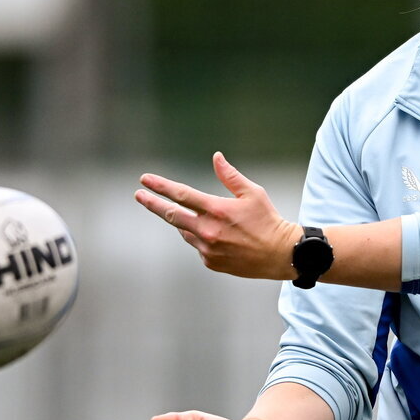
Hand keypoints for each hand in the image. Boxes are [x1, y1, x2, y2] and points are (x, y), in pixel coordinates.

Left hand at [135, 152, 300, 279]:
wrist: (280, 255)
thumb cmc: (268, 221)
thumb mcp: (253, 193)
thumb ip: (230, 176)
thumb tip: (216, 157)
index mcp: (216, 210)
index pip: (181, 194)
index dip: (160, 186)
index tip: (144, 180)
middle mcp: (208, 230)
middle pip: (170, 215)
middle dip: (153, 204)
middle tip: (139, 195)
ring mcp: (207, 248)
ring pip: (184, 231)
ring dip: (183, 221)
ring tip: (195, 216)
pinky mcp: (210, 262)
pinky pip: (198, 246)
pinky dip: (201, 237)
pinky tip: (217, 236)